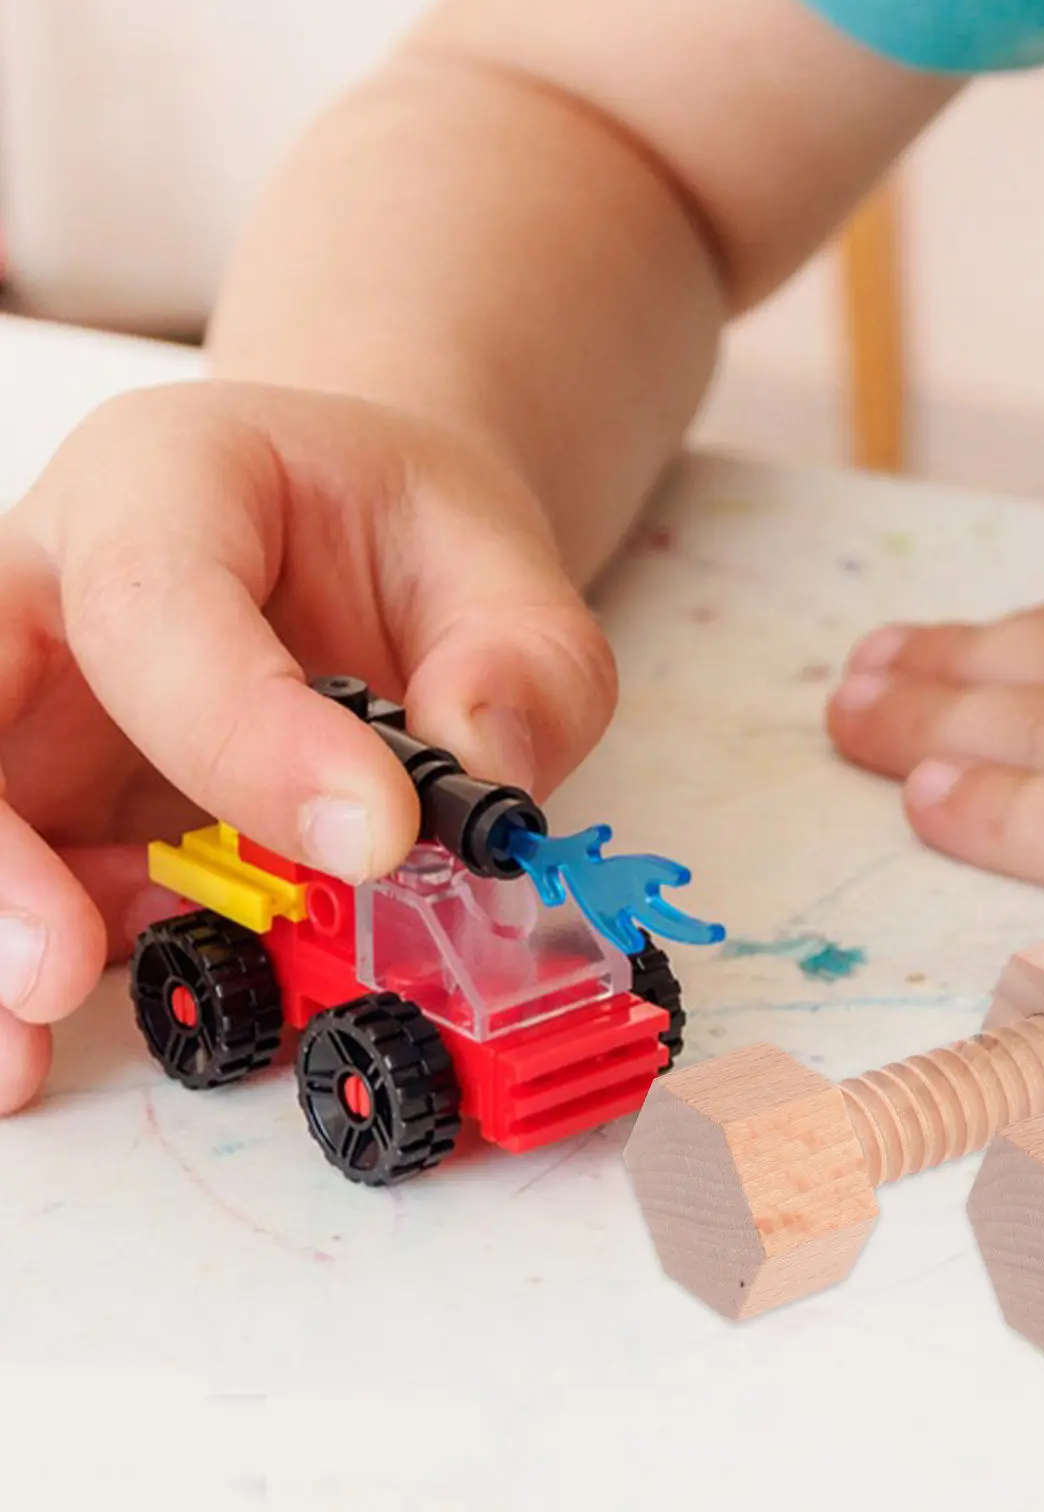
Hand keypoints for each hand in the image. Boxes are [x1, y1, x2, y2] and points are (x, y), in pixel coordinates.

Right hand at [0, 381, 616, 1110]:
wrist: (367, 540)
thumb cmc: (412, 540)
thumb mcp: (508, 580)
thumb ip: (521, 673)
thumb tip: (481, 789)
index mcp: (167, 482)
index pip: (152, 601)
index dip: (243, 733)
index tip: (376, 838)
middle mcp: (55, 580)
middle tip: (59, 972)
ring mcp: (36, 691)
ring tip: (36, 1034)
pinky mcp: (51, 787)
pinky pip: (21, 859)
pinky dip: (33, 944)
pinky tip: (93, 997)